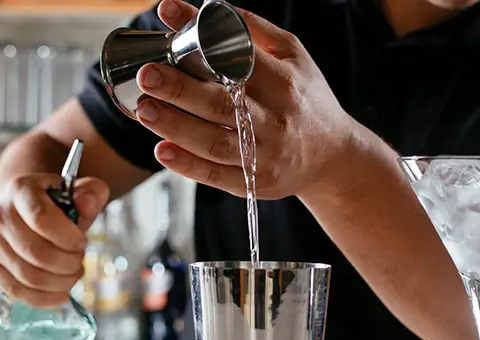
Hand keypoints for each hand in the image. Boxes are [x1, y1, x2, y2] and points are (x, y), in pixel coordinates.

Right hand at [0, 174, 108, 307]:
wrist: (23, 209)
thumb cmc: (58, 204)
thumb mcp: (80, 192)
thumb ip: (92, 193)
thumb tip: (88, 203)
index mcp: (21, 190)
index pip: (42, 219)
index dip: (68, 238)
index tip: (83, 243)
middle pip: (37, 253)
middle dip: (69, 263)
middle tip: (80, 260)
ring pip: (29, 276)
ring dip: (61, 282)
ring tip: (74, 274)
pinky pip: (16, 290)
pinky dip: (44, 298)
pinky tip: (62, 295)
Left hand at [135, 0, 355, 199]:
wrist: (334, 156)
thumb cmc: (307, 100)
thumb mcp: (294, 57)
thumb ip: (253, 31)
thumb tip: (205, 9)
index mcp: (283, 83)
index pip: (237, 58)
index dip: (201, 41)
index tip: (168, 22)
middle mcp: (275, 120)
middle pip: (221, 105)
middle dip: (180, 90)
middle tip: (148, 76)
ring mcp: (265, 156)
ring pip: (214, 143)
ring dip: (176, 127)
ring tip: (145, 110)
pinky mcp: (256, 183)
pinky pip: (217, 176)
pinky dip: (188, 165)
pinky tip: (163, 150)